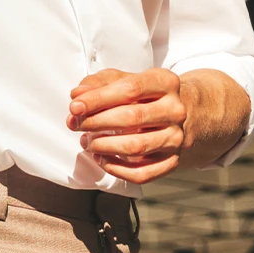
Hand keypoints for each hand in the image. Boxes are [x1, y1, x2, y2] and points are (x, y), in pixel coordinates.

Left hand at [67, 67, 187, 183]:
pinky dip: (116, 169)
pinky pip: (142, 173)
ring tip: (86, 141)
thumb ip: (98, 83)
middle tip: (75, 124)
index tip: (75, 106)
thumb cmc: (143, 94)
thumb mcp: (122, 79)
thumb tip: (77, 95)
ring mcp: (176, 137)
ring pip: (136, 147)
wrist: (178, 115)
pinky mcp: (172, 161)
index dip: (99, 99)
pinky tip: (101, 158)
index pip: (130, 89)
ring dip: (103, 146)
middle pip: (132, 118)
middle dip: (96, 122)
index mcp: (165, 82)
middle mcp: (175, 110)